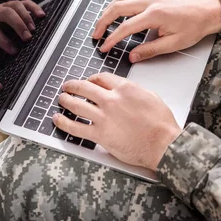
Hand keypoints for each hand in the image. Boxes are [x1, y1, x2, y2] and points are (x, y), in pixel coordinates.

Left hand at [0, 0, 44, 63]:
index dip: (3, 41)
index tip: (14, 51)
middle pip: (7, 13)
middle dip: (19, 26)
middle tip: (27, 38)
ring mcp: (5, 6)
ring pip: (16, 6)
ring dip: (27, 18)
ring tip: (33, 29)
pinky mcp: (15, 4)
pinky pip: (26, 2)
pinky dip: (35, 8)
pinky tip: (41, 15)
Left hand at [53, 73, 181, 170]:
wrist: (163, 143)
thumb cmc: (161, 124)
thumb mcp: (151, 97)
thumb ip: (134, 91)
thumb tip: (125, 91)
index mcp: (125, 88)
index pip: (101, 78)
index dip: (91, 79)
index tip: (88, 81)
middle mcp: (112, 100)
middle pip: (85, 87)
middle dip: (73, 86)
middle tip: (68, 87)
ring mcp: (104, 117)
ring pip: (76, 105)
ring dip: (66, 100)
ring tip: (61, 99)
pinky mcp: (99, 134)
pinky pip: (75, 127)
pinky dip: (63, 122)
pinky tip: (58, 119)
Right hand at [92, 0, 220, 62]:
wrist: (206, 12)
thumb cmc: (194, 27)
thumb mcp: (174, 44)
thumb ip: (150, 50)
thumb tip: (133, 57)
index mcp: (154, 15)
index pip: (126, 27)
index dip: (112, 39)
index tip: (104, 47)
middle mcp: (149, 2)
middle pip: (117, 9)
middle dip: (102, 22)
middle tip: (95, 35)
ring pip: (121, 0)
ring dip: (107, 12)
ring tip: (100, 25)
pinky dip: (117, 5)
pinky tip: (114, 13)